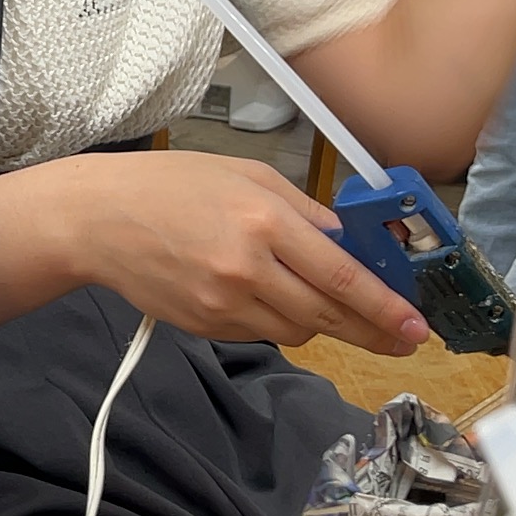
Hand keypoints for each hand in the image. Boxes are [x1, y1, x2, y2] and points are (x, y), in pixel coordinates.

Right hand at [58, 150, 427, 351]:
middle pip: (327, 315)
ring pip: (297, 330)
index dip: (385, 307)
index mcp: (264, 221)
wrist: (99, 220)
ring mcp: (223, 304)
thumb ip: (303, 210)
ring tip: (317, 300)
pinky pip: (261, 333)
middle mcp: (247, 268)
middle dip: (372, 331)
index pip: (341, 276)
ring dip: (320, 321)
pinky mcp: (205, 327)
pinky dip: (276, 320)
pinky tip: (263, 295)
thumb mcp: (246, 175)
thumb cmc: (170, 186)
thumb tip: (349, 243)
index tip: (416, 325)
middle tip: (401, 340)